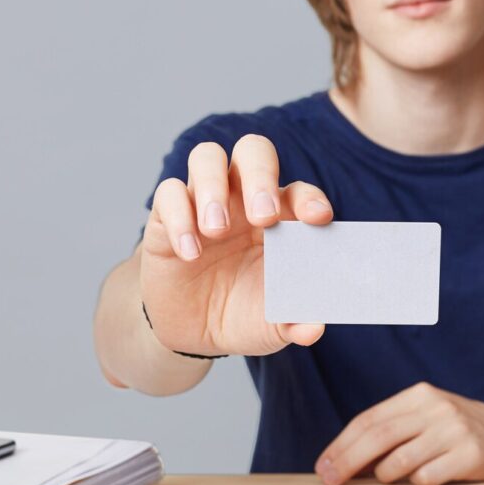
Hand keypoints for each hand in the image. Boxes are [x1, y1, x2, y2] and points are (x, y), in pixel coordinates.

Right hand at [140, 135, 332, 356]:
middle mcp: (244, 199)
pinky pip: (169, 194)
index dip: (310, 199)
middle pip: (253, 153)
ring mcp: (205, 203)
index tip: (317, 218)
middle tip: (263, 217)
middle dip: (260, 176)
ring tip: (217, 230)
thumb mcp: (273, 326)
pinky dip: (180, 218)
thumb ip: (294, 322)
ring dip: (213, 188)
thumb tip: (313, 329)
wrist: (195, 331)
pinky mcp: (166, 217)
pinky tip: (191, 253)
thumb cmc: (244, 314)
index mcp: (281, 219)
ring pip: (207, 158)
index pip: (299, 192)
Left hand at [315, 382, 483, 484]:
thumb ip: (394, 429)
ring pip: (401, 461)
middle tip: (331, 481)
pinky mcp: (471, 454)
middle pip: (378, 438)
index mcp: (420, 395)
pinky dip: (418, 484)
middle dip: (348, 462)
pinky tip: (427, 479)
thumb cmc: (460, 430)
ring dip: (386, 476)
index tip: (324, 466)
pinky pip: (428, 478)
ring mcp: (455, 430)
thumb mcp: (429, 416)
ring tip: (387, 480)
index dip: (342, 445)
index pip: (369, 420)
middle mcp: (436, 408)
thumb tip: (346, 458)